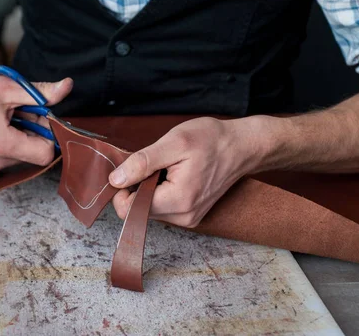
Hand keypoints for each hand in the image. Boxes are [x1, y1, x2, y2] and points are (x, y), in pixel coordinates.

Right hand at [0, 60, 72, 178]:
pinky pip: (3, 162)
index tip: (39, 119)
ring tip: (0, 121)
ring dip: (17, 140)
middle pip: (31, 155)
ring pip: (18, 159)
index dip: (47, 134)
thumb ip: (41, 93)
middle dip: (31, 135)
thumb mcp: (8, 88)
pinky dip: (3, 147)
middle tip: (17, 114)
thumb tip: (66, 88)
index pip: (44, 153)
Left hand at [108, 117, 263, 227]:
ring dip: (149, 188)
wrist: (242, 146)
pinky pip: (162, 206)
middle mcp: (183, 217)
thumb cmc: (212, 140)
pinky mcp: (190, 214)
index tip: (129, 168)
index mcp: (178, 201)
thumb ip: (142, 163)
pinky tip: (173, 174)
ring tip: (167, 167)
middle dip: (138, 186)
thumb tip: (115, 180)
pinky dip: (160, 191)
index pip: (129, 210)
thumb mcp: (174, 142)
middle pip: (138, 209)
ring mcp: (188, 218)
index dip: (121, 189)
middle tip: (155, 163)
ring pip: (149, 208)